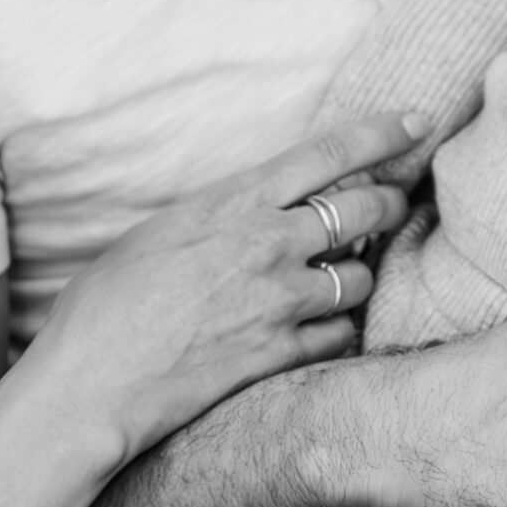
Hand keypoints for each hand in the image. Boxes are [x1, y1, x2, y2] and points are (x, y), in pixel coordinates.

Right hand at [19, 115, 418, 468]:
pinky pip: (342, 336)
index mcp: (235, 203)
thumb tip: (253, 211)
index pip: (330, 152)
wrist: (89, 384)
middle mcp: (269, 245)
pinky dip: (338, 330)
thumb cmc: (105, 306)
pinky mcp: (282, 356)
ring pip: (360, 277)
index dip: (384, 133)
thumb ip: (222, 217)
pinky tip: (319, 330)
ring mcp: (281, 303)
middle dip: (389, 205)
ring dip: (357, 276)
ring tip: (338, 280)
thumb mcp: (161, 232)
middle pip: (365, 209)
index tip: (417, 122)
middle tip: (393, 206)